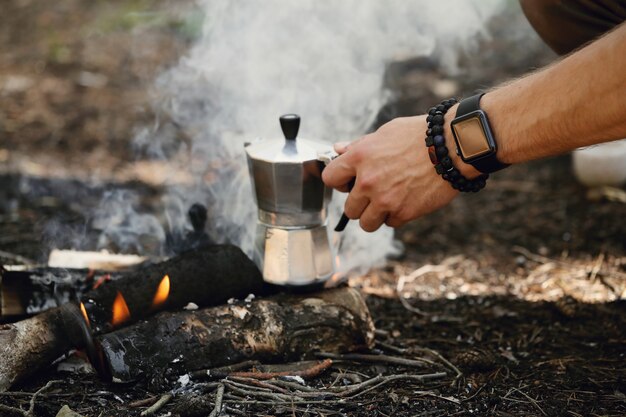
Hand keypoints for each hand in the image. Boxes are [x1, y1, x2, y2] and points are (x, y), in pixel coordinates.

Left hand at [322, 114, 473, 231]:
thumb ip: (359, 145)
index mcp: (359, 157)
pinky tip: (407, 200)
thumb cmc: (419, 135)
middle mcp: (368, 181)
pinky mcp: (403, 212)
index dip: (339, 181)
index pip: (330, 178)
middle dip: (360, 203)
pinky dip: (397, 216)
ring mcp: (385, 199)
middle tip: (374, 194)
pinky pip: (390, 223)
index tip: (348, 182)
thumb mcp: (385, 133)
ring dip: (375, 215)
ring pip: (366, 223)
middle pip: (349, 208)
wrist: (452, 146)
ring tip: (389, 201)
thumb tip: (338, 149)